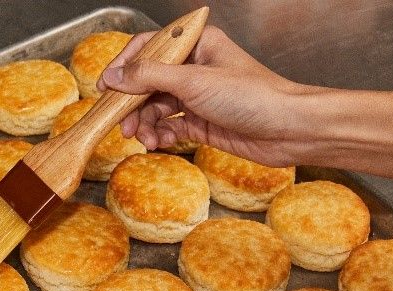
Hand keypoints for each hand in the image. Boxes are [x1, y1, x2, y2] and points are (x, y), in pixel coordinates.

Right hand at [96, 26, 311, 166]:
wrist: (288, 130)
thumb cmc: (254, 96)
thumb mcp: (194, 81)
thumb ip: (149, 77)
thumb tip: (114, 76)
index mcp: (195, 45)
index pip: (148, 48)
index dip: (123, 67)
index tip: (105, 87)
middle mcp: (194, 68)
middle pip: (147, 82)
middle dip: (132, 104)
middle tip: (120, 122)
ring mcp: (196, 96)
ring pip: (155, 108)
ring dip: (144, 124)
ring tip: (142, 138)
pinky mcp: (200, 122)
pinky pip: (168, 126)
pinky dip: (160, 135)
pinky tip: (158, 143)